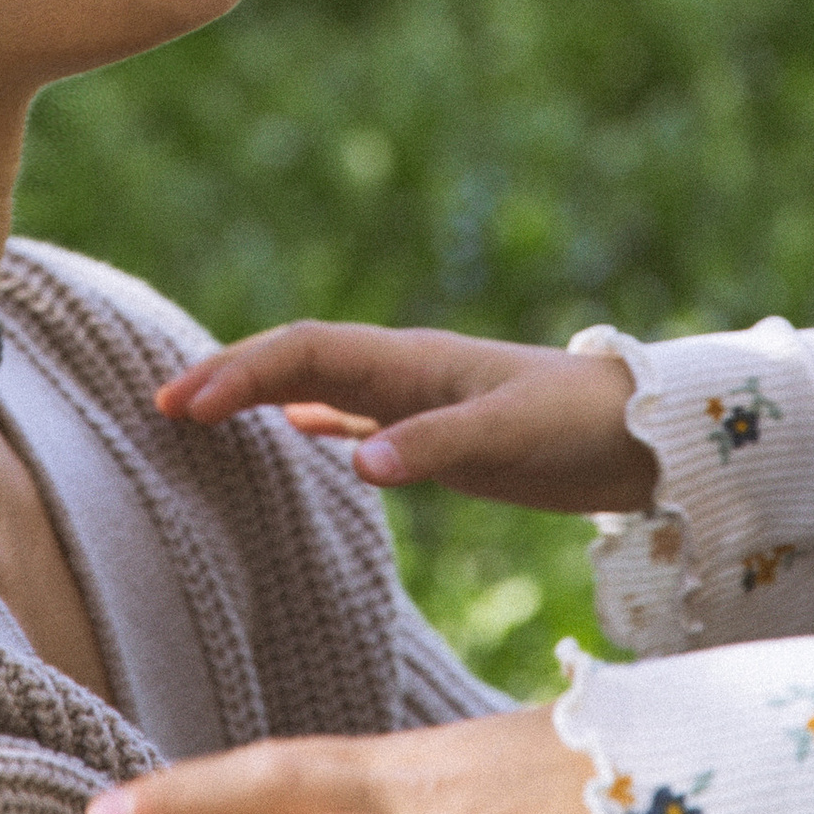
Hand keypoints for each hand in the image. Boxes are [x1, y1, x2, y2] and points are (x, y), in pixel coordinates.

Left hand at [84, 705, 600, 813]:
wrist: (706, 778)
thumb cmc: (612, 783)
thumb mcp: (508, 776)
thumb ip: (443, 801)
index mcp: (420, 760)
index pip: (293, 761)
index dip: (206, 777)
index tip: (124, 796)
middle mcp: (422, 789)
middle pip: (285, 783)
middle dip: (187, 802)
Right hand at [157, 322, 656, 511]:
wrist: (651, 434)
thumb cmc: (585, 428)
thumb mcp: (514, 439)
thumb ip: (435, 446)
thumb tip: (353, 462)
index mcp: (414, 362)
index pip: (305, 351)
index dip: (240, 371)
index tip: (181, 404)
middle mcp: (407, 371)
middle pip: (299, 358)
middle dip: (230, 375)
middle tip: (162, 408)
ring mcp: (421, 397)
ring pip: (320, 382)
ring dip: (260, 390)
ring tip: (200, 413)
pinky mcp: (440, 429)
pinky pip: (355, 413)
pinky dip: (311, 416)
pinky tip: (293, 433)